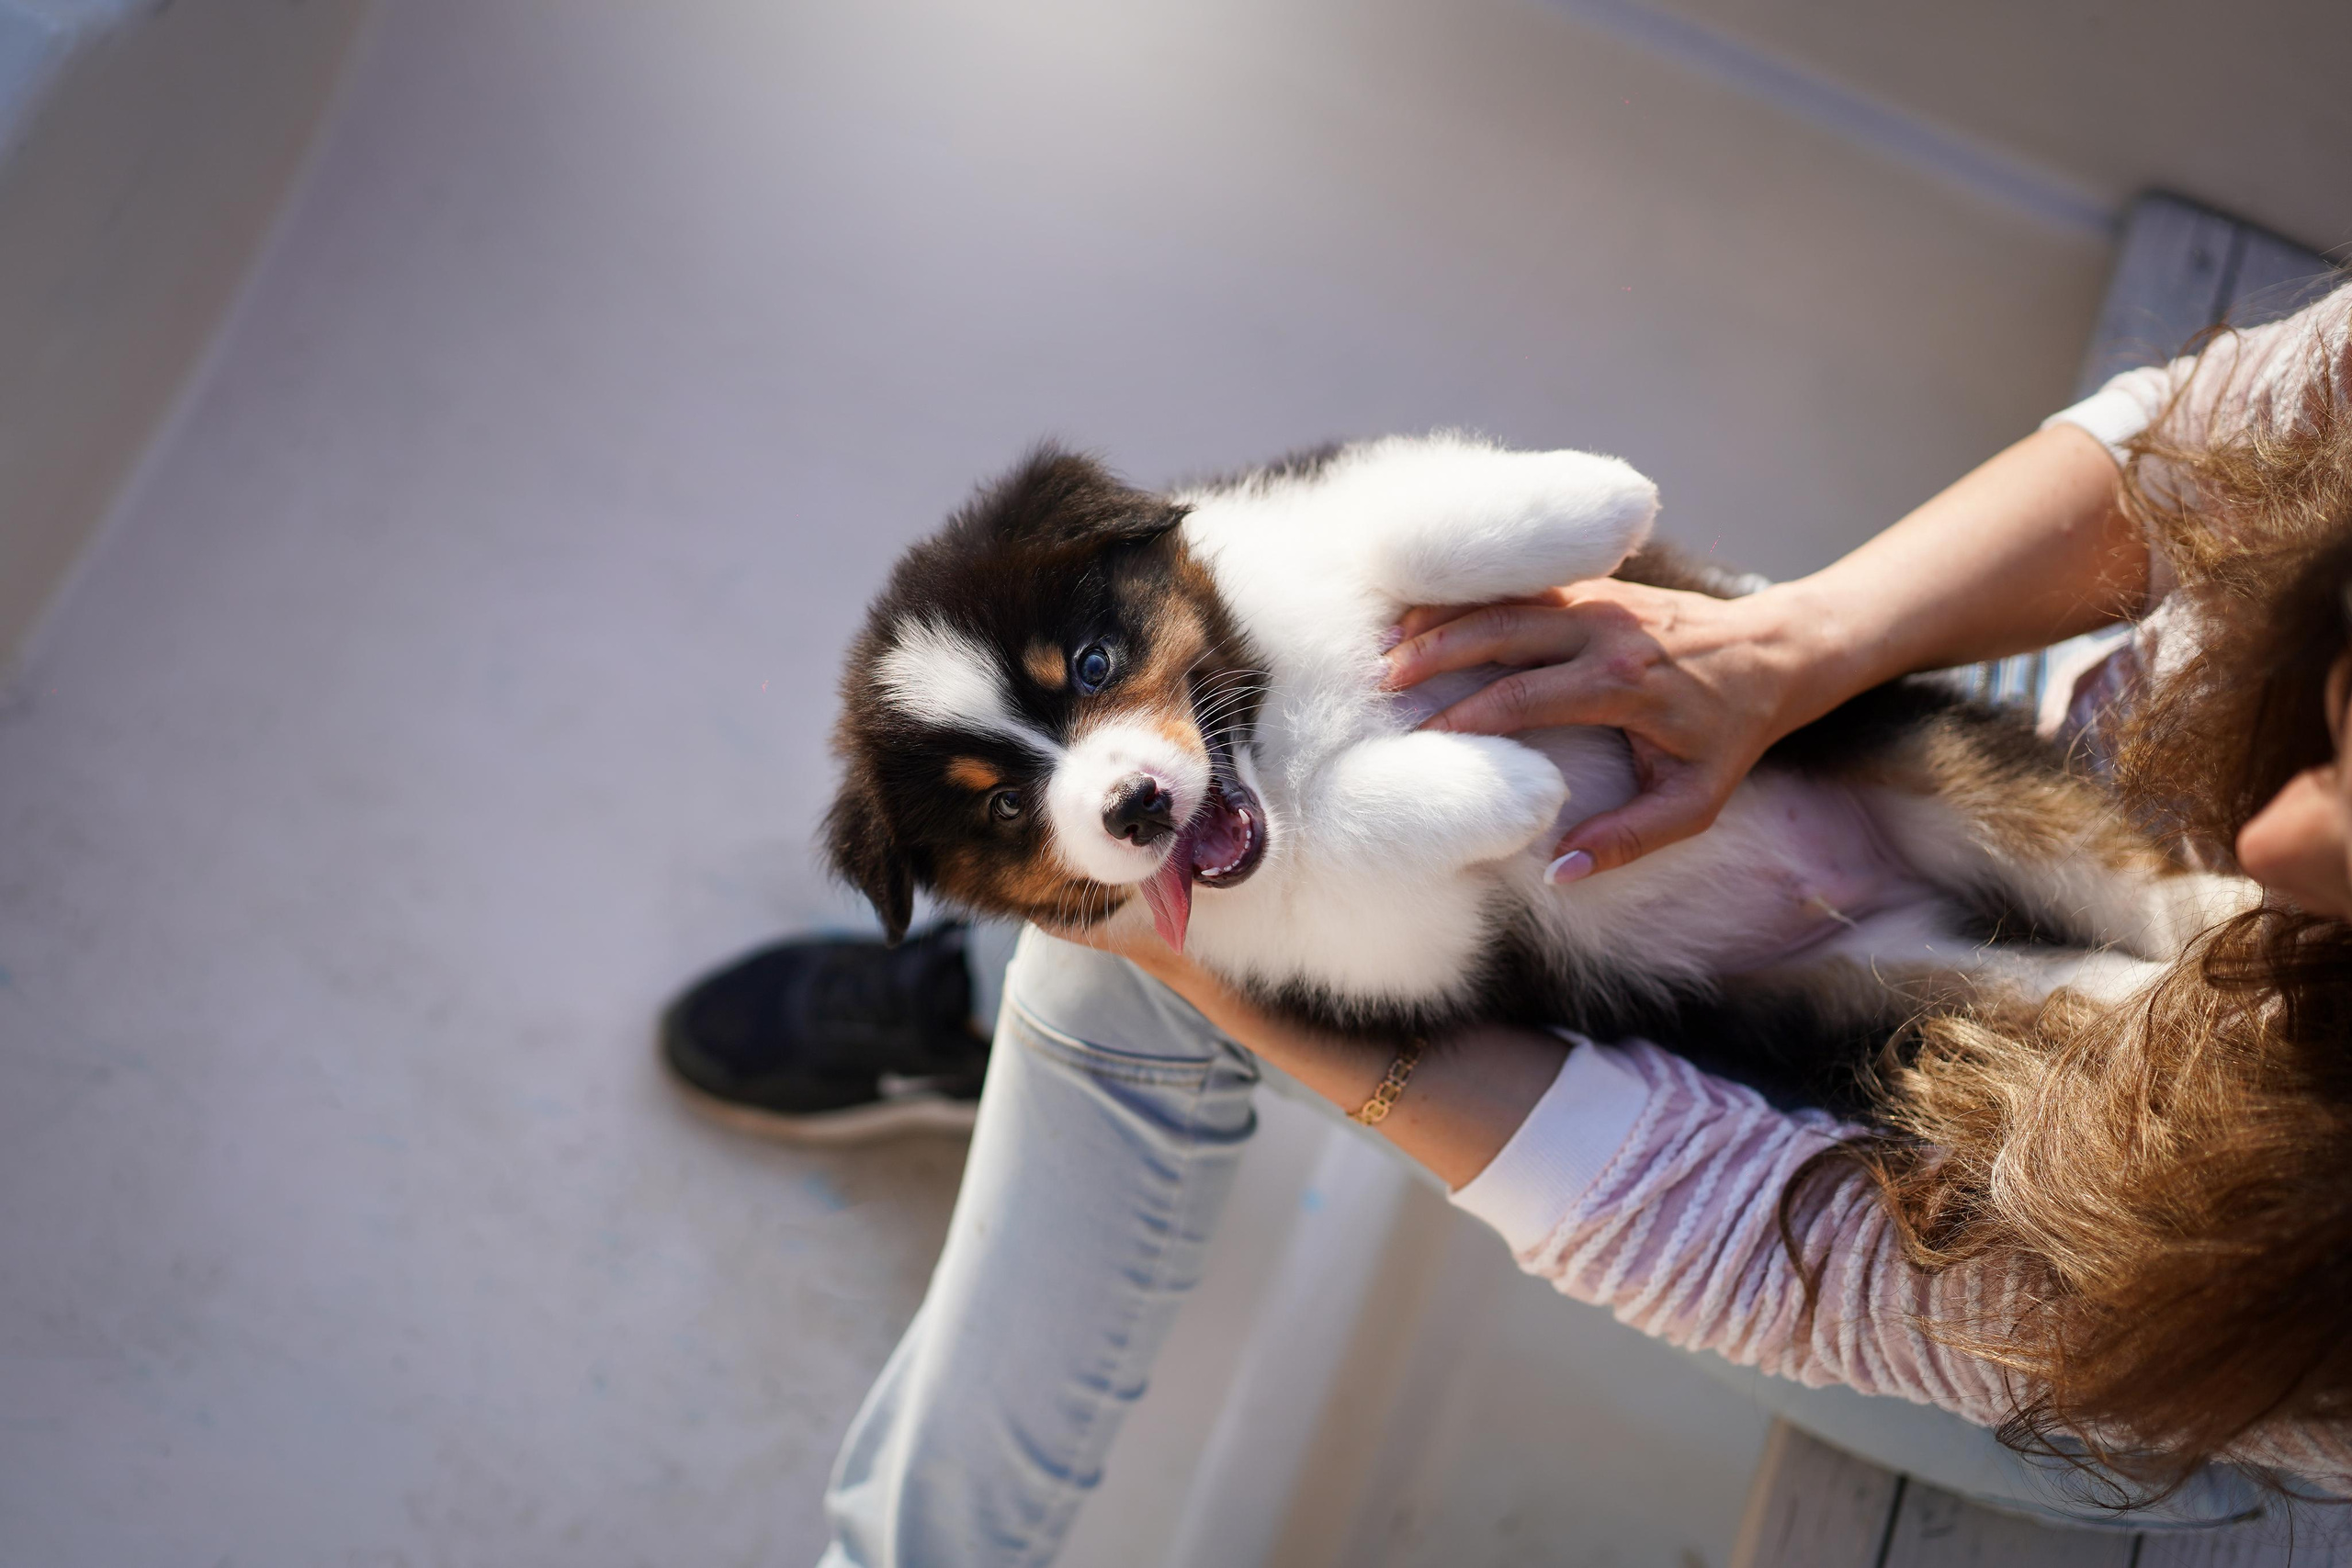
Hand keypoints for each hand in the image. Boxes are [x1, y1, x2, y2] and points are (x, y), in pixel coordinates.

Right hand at [1380, 578, 1850, 877]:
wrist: (1778, 651)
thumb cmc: (1731, 734)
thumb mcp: (1694, 802)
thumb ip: (1629, 838)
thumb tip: (1557, 869)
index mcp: (1625, 684)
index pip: (1524, 698)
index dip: (1465, 719)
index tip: (1419, 741)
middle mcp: (1606, 631)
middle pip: (1500, 631)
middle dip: (1433, 654)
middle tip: (1377, 681)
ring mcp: (1597, 599)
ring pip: (1502, 599)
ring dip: (1441, 618)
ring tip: (1384, 645)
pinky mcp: (1592, 585)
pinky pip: (1518, 586)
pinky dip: (1468, 598)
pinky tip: (1424, 614)